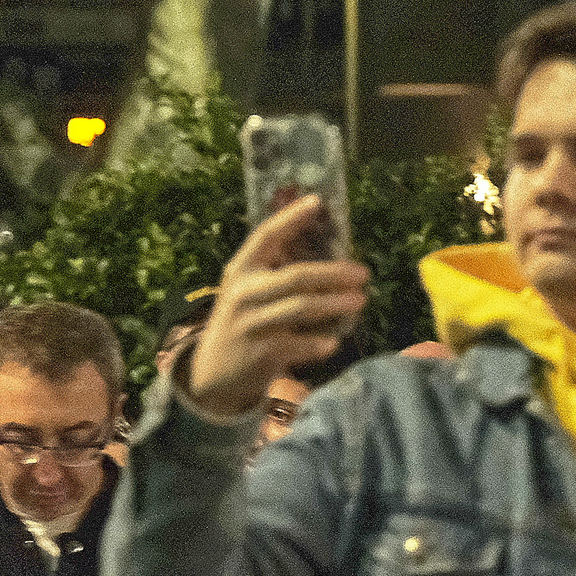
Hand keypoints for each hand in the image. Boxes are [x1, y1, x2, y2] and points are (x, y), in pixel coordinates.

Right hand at [184, 196, 369, 419]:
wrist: (212, 374)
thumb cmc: (242, 325)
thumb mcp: (247, 293)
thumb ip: (275, 273)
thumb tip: (326, 254)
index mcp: (240, 271)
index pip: (266, 236)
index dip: (291, 217)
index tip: (317, 201)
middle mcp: (242, 293)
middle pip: (296, 276)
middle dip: (334, 273)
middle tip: (363, 273)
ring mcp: (250, 323)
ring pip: (301, 308)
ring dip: (335, 304)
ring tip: (360, 301)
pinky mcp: (259, 353)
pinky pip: (298, 344)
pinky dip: (318, 343)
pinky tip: (333, 343)